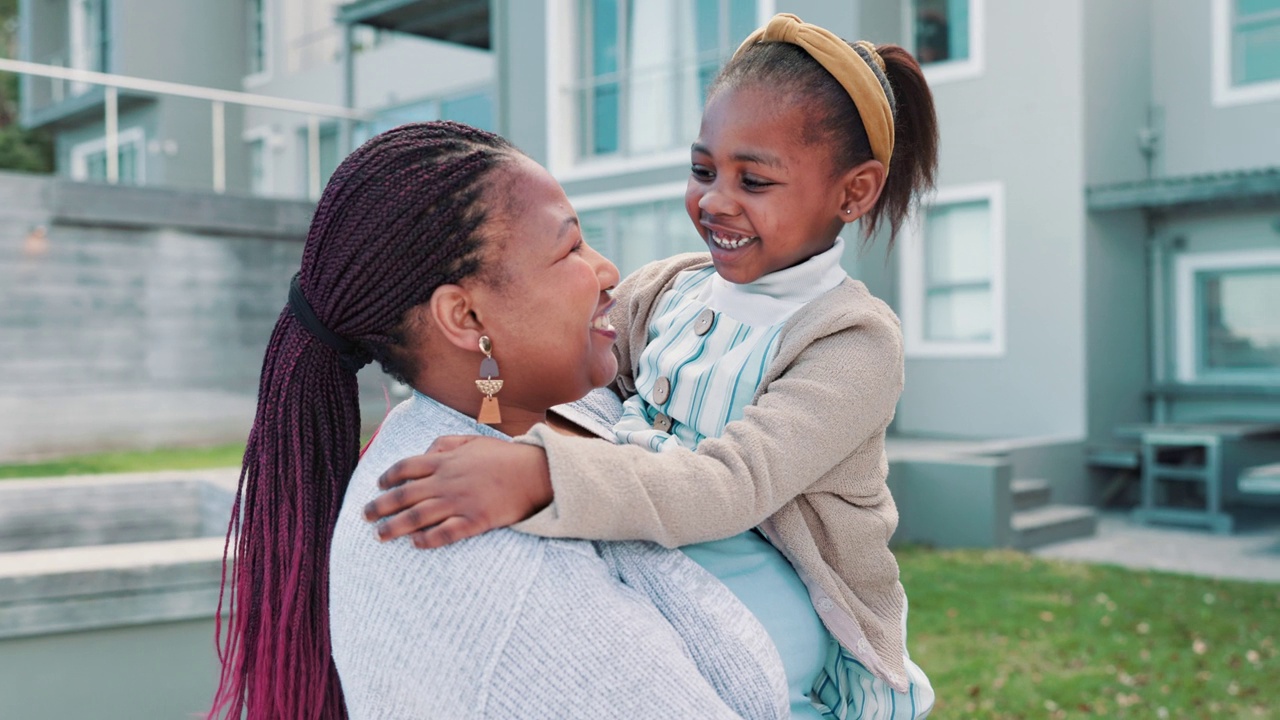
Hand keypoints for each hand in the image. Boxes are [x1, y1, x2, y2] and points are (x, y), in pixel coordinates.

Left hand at [363, 435, 552, 548]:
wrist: (535, 472)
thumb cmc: (504, 456)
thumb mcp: (472, 440)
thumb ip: (445, 444)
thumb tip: (426, 451)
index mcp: (445, 461)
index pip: (405, 468)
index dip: (387, 477)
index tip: (378, 486)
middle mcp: (446, 481)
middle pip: (403, 495)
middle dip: (380, 506)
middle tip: (365, 516)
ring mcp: (459, 502)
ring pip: (417, 517)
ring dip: (394, 527)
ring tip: (379, 535)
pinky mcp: (474, 521)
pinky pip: (444, 533)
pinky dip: (427, 540)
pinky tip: (416, 544)